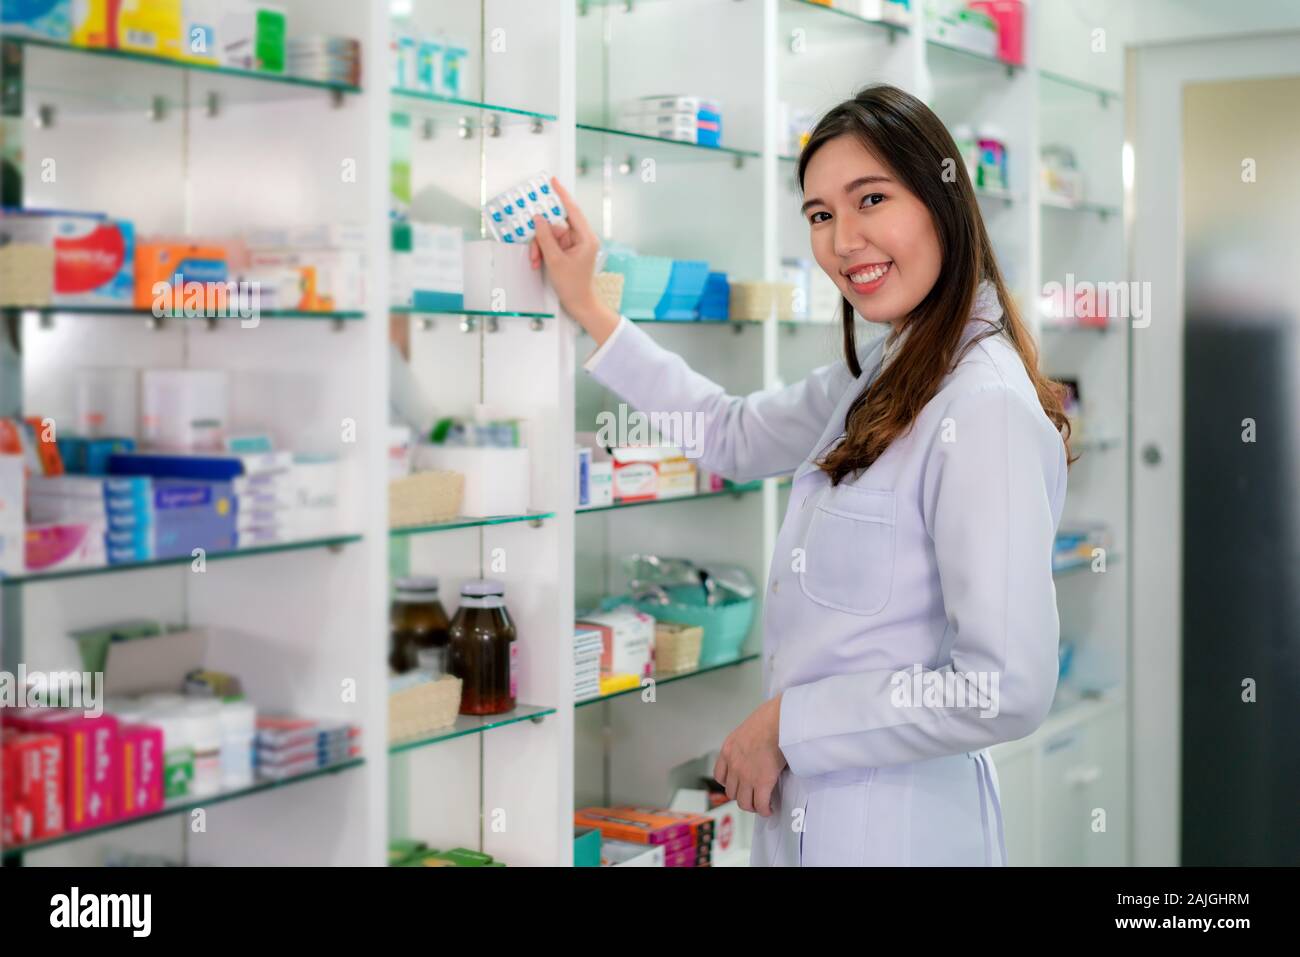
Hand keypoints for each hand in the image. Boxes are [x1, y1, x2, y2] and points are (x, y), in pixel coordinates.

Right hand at [529, 176, 618, 343]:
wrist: (579, 304)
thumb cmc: (573, 286)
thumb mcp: (555, 261)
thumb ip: (545, 238)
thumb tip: (538, 219)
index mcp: (586, 238)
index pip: (572, 210)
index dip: (562, 195)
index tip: (553, 181)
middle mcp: (582, 238)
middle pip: (556, 225)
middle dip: (542, 237)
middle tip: (533, 247)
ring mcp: (574, 245)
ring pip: (550, 236)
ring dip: (540, 248)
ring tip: (536, 261)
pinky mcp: (568, 251)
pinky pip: (551, 244)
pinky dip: (543, 252)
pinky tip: (539, 262)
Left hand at [714, 694, 787, 816]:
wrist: (779, 721)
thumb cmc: (769, 719)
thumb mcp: (747, 729)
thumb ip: (746, 743)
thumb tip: (756, 750)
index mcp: (728, 750)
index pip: (720, 776)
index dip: (730, 784)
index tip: (738, 785)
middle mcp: (734, 765)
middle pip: (731, 792)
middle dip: (742, 796)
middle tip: (753, 797)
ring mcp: (746, 776)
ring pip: (744, 802)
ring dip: (753, 805)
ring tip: (761, 805)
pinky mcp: (762, 782)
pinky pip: (761, 804)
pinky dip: (765, 810)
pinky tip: (769, 809)